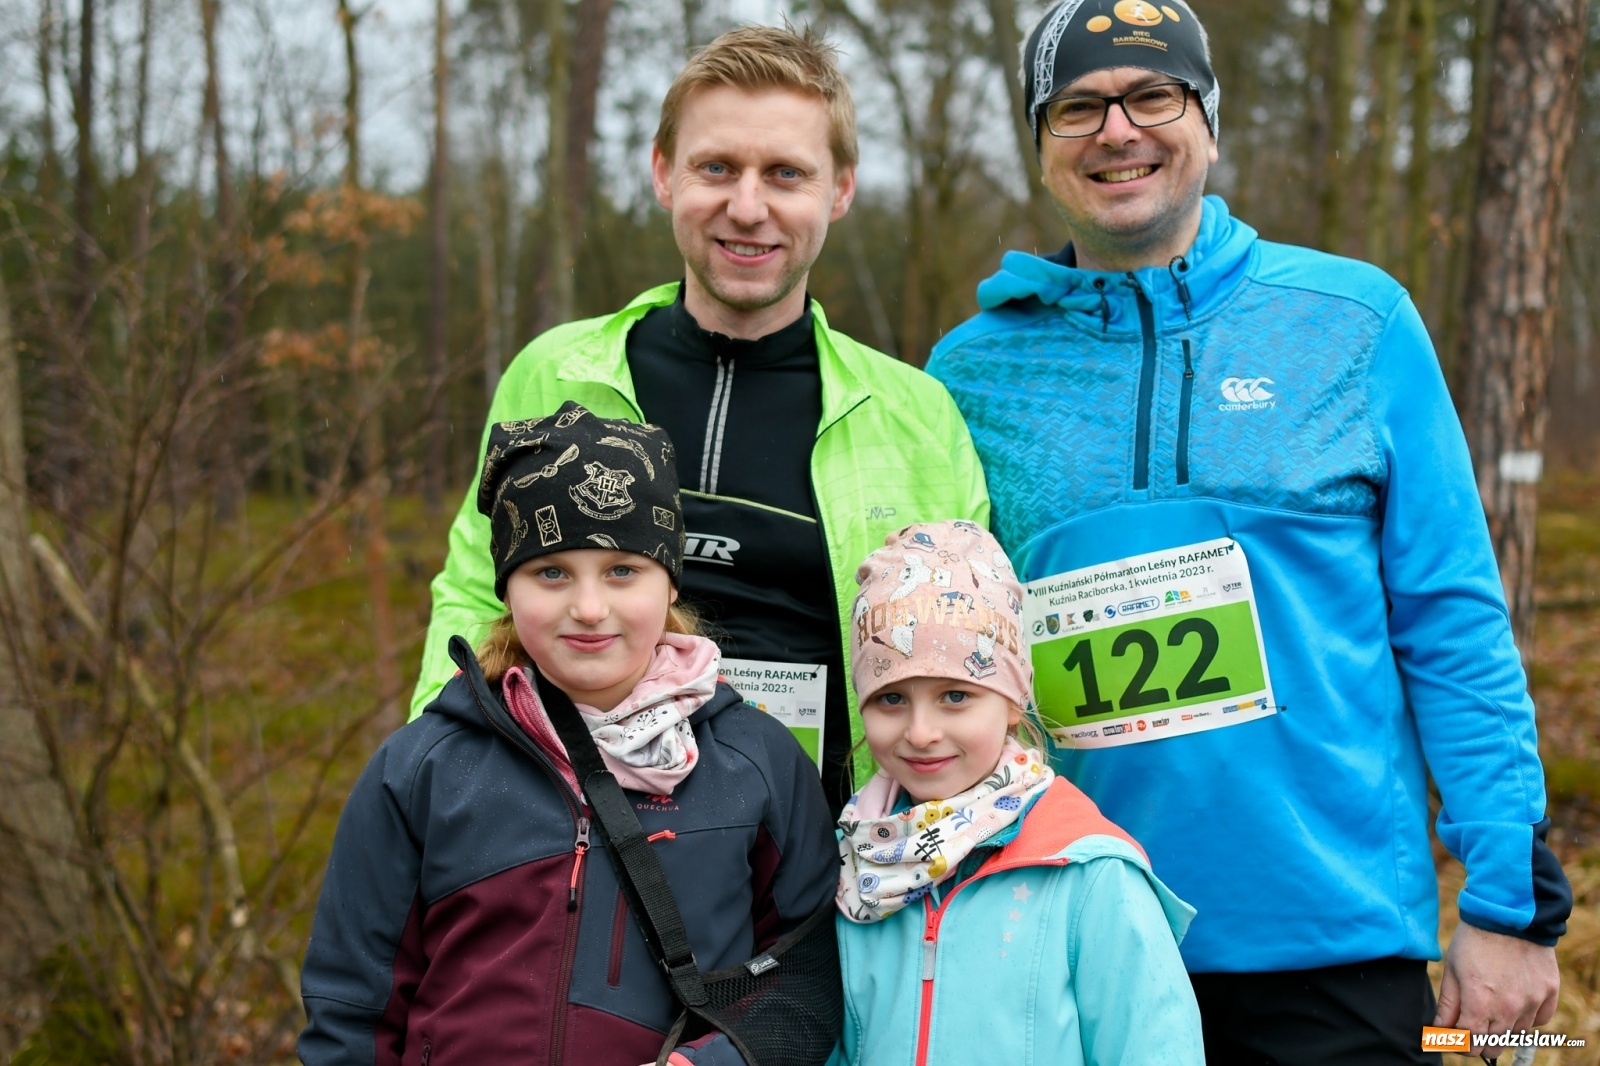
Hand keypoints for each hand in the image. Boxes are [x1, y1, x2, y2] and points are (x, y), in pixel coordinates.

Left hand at [1434, 923, 1559, 1055]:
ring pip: (1515, 1035)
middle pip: (1493, 1046)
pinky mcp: (1549, 993)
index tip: (1455, 1035)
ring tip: (1491, 1009)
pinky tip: (1514, 1003)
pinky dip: (1526, 1018)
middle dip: (1479, 1041)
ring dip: (1501, 1029)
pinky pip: (1539, 1020)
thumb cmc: (1474, 940)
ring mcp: (1532, 1002)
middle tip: (1471, 1025)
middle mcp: (1509, 1009)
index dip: (1460, 1043)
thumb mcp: (1452, 970)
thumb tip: (1440, 1031)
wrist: (1508, 914)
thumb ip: (1448, 1005)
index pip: (1470, 1045)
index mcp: (1479, 1004)